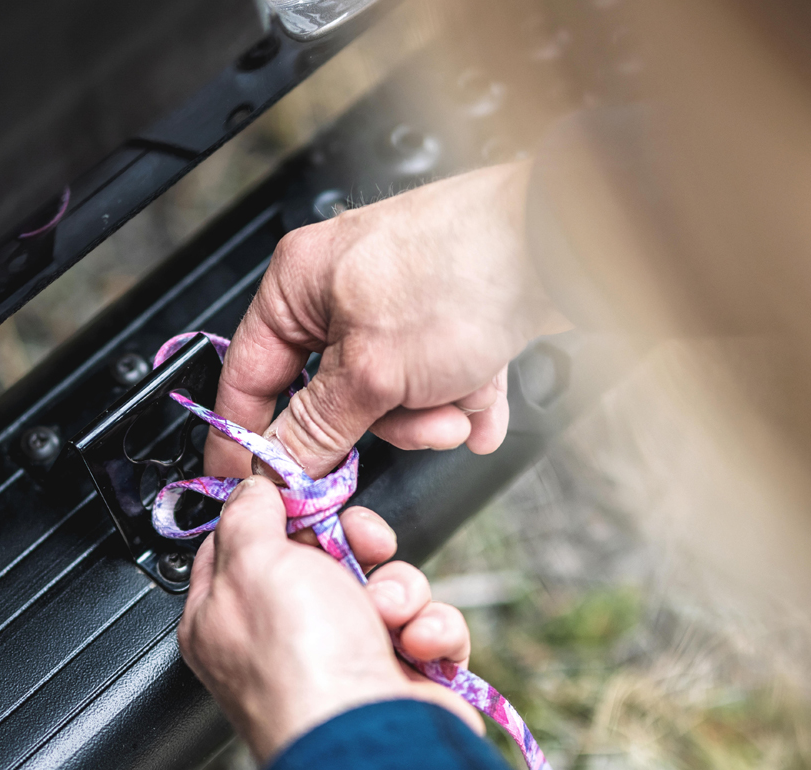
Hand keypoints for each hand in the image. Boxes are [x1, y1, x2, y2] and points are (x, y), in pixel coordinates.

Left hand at [178, 477, 482, 762]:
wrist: (370, 740)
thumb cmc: (302, 663)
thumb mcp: (255, 561)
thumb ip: (248, 514)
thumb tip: (252, 489)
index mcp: (229, 615)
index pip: (247, 544)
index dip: (283, 513)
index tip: (309, 497)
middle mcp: (286, 638)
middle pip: (328, 557)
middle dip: (360, 545)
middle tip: (365, 548)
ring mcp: (346, 660)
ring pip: (388, 587)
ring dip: (402, 590)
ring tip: (391, 618)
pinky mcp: (402, 679)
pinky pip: (429, 628)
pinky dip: (433, 631)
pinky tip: (419, 647)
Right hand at [206, 161, 568, 479]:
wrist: (562, 244)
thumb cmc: (464, 270)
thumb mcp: (372, 373)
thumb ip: (317, 430)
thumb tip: (280, 469)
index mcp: (299, 283)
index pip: (248, 374)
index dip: (249, 436)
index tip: (258, 483)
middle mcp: (343, 287)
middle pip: (331, 395)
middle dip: (382, 422)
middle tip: (410, 426)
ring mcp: (400, 301)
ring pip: (392, 395)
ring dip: (432, 412)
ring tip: (461, 403)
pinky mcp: (450, 315)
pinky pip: (439, 382)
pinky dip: (462, 399)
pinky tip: (483, 405)